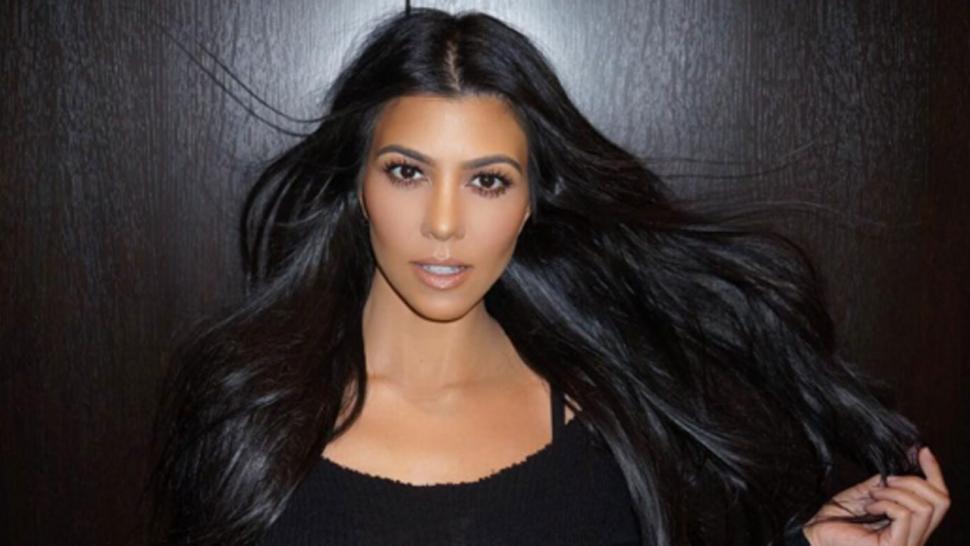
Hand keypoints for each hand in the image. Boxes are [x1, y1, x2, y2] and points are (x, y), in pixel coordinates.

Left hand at [802, 446, 949, 545]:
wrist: (816, 533)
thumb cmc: (838, 518)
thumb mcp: (868, 493)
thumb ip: (888, 483)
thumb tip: (907, 461)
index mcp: (913, 524)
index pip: (940, 499)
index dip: (934, 472)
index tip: (923, 450)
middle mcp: (916, 536)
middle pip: (940, 501)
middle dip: (914, 482)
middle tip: (888, 481)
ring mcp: (908, 544)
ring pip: (923, 506)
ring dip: (895, 492)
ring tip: (873, 496)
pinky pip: (904, 514)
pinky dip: (886, 503)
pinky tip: (869, 507)